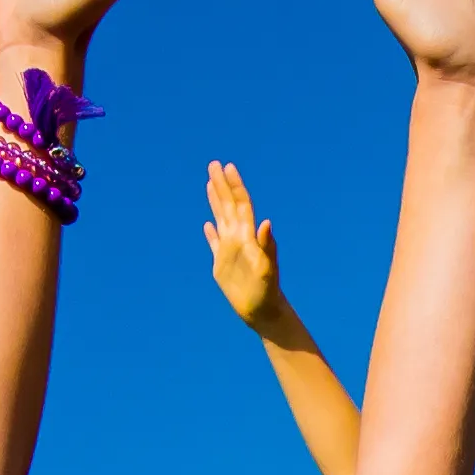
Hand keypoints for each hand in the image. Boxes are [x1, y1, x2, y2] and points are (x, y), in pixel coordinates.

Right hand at [204, 161, 283, 321]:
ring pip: (221, 218)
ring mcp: (230, 249)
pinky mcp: (222, 264)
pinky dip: (210, 232)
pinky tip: (207, 224)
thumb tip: (266, 221)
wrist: (263, 311)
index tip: (227, 167)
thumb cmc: (267, 292)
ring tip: (209, 182)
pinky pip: (214, 243)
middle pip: (229, 205)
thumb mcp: (267, 268)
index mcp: (248, 236)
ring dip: (215, 200)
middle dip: (221, 185)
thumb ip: (267, 245)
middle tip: (213, 163)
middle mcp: (239, 238)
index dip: (234, 185)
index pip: (241, 204)